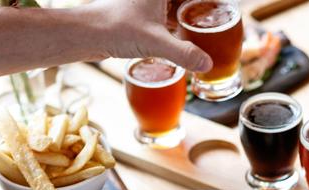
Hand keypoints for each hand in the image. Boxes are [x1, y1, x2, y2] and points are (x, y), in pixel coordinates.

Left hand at [91, 0, 211, 71]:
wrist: (86, 34)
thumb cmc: (115, 29)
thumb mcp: (155, 42)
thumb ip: (184, 53)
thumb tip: (208, 64)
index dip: (207, 2)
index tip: (222, 8)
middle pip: (185, 0)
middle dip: (201, 7)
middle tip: (219, 17)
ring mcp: (147, 2)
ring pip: (177, 4)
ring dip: (191, 13)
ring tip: (208, 27)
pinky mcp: (141, 12)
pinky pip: (168, 13)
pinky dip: (179, 21)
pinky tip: (188, 35)